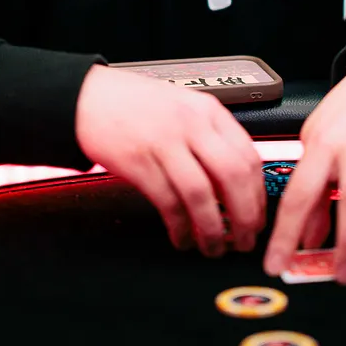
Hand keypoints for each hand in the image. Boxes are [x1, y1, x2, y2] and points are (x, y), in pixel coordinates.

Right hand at [75, 65, 264, 256]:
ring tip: (215, 247)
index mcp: (207, 111)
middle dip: (245, 217)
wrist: (87, 97)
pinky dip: (180, 227)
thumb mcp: (183, 106)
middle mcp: (190, 124)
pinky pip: (168, 202)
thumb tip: (236, 180)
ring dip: (213, 229)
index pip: (249, 156)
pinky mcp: (138, 162)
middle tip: (245, 240)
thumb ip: (209, 135)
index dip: (258, 195)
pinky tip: (182, 237)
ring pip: (202, 195)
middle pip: (233, 177)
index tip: (257, 217)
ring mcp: (164, 142)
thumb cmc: (134, 104)